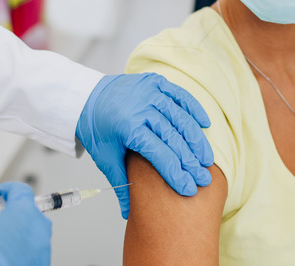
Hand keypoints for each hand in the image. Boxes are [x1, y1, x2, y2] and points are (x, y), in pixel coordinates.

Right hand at [0, 182, 50, 265]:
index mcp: (23, 212)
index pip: (20, 191)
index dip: (8, 190)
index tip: (0, 193)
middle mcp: (38, 229)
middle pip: (30, 214)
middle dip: (14, 216)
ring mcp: (41, 250)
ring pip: (33, 237)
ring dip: (18, 237)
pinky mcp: (40, 265)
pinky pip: (32, 256)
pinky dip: (21, 255)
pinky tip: (5, 260)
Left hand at [77, 73, 213, 217]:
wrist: (87, 97)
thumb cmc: (98, 129)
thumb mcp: (105, 157)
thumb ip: (121, 184)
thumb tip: (128, 213)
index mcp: (127, 127)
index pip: (159, 153)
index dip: (176, 173)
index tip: (189, 189)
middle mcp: (140, 107)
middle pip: (173, 137)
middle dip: (191, 161)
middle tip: (203, 179)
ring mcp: (149, 92)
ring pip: (181, 117)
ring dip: (196, 139)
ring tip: (207, 159)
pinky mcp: (155, 81)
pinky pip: (180, 95)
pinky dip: (194, 109)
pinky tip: (205, 124)